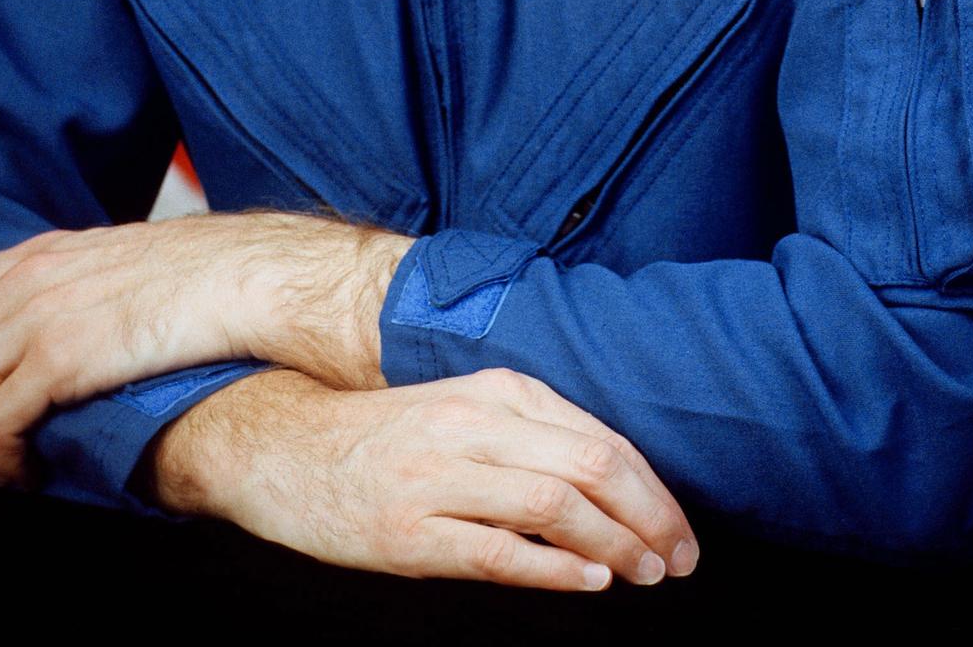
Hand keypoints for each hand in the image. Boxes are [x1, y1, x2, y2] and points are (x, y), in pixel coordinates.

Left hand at [0, 211, 408, 482]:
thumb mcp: (122, 261)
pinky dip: (0, 461)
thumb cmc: (202, 277)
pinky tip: (25, 475)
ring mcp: (42, 316)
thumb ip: (79, 282)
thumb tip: (64, 318)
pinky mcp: (64, 359)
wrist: (247, 277)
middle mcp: (29, 279)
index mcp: (41, 253)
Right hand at [151, 364, 698, 592]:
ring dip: (615, 545)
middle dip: (648, 517)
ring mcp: (439, 479)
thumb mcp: (465, 411)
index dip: (652, 487)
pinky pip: (498, 553)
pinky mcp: (410, 533)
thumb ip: (533, 434)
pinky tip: (592, 581)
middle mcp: (472, 427)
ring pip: (552, 506)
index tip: (681, 527)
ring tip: (646, 573)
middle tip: (679, 559)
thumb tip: (620, 483)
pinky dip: (555, 569)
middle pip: (587, 467)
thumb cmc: (391, 435)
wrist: (291, 447)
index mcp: (493, 392)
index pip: (597, 438)